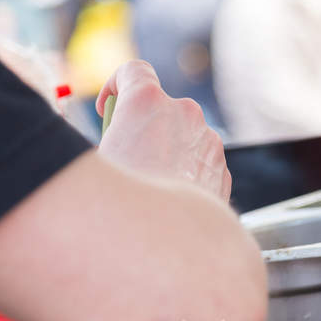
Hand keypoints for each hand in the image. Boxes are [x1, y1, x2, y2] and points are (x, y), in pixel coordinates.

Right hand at [96, 60, 231, 200]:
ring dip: (166, 152)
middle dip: (143, 127)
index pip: (133, 71)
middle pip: (161, 108)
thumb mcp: (97, 165)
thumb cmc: (124, 209)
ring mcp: (210, 142)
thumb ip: (109, 139)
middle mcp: (185, 114)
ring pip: (182, 137)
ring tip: (149, 187)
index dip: (116, 86)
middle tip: (126, 157)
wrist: (168, 250)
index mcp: (148, 102)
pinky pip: (199, 162)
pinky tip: (169, 201)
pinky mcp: (222, 170)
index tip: (110, 109)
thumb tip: (112, 141)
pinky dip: (185, 173)